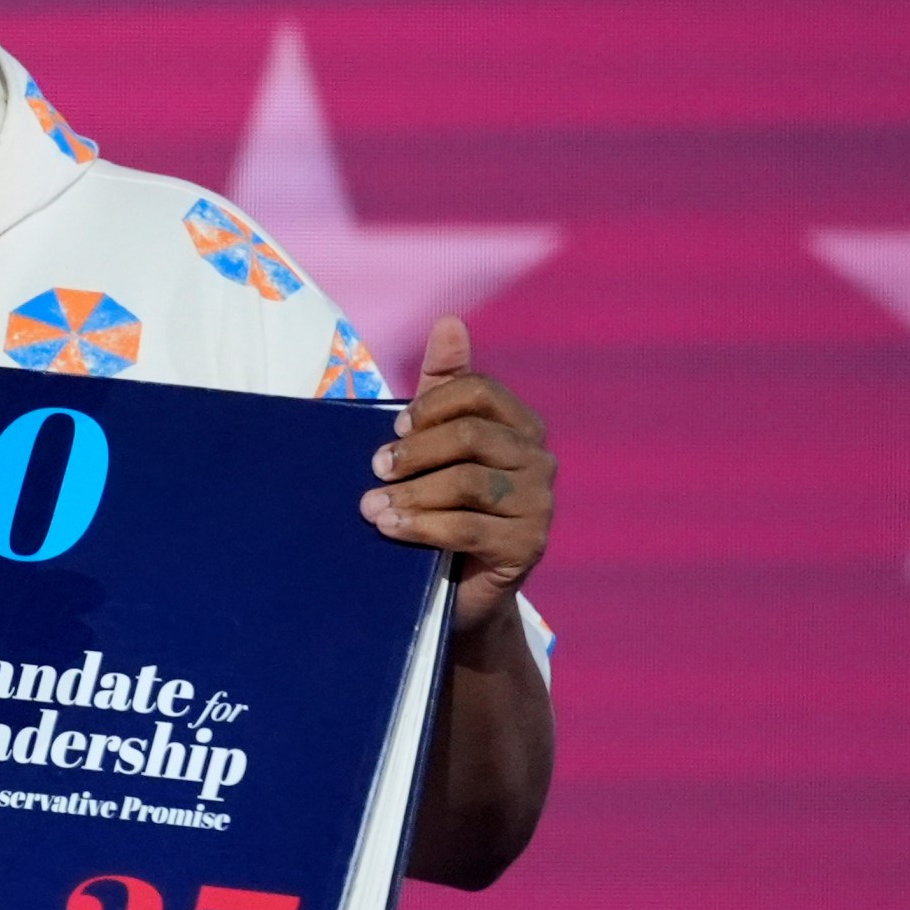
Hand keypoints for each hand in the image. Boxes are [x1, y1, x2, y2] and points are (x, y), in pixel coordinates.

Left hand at [358, 316, 554, 633]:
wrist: (454, 587)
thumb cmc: (441, 504)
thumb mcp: (435, 442)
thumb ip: (442, 384)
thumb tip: (449, 321)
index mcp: (521, 426)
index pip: (480, 391)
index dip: (431, 405)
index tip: (394, 427)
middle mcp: (539, 461)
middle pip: (471, 436)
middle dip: (414, 451)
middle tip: (375, 469)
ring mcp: (539, 506)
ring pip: (467, 483)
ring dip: (410, 493)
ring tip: (370, 506)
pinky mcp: (526, 548)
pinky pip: (468, 527)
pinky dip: (421, 526)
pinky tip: (390, 528)